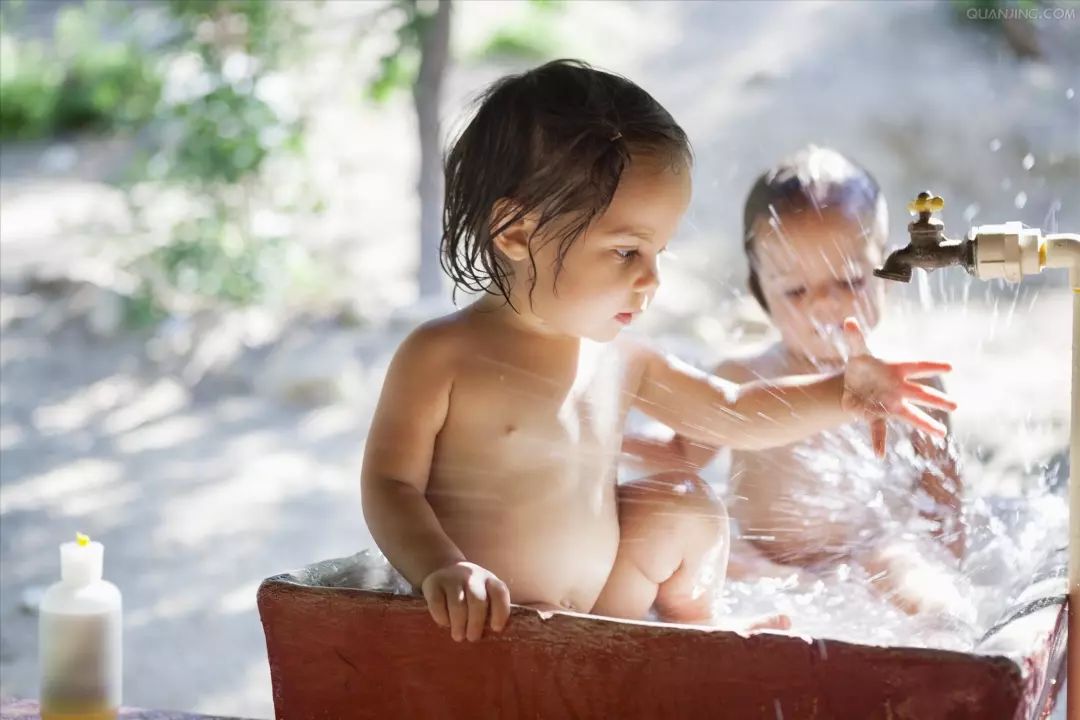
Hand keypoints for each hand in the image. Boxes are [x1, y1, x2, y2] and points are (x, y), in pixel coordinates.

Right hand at [420, 561, 510, 641]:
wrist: (443, 568)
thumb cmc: (468, 592)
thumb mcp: (484, 593)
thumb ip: (491, 609)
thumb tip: (494, 634)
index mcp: (489, 580)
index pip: (499, 593)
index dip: (500, 612)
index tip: (496, 629)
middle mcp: (472, 576)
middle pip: (477, 600)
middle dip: (476, 622)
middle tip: (472, 638)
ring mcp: (452, 578)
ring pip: (457, 604)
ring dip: (459, 624)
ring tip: (459, 636)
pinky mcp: (433, 583)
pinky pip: (437, 604)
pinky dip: (442, 617)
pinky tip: (445, 623)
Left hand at [840, 318, 955, 456]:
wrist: (854, 383)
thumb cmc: (862, 364)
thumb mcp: (858, 350)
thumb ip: (855, 337)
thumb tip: (849, 321)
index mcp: (896, 370)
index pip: (917, 367)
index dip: (932, 366)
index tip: (949, 367)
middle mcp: (898, 389)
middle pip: (920, 394)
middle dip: (936, 400)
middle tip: (955, 405)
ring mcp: (890, 404)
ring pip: (910, 415)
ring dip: (924, 424)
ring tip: (942, 433)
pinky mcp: (876, 416)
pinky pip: (879, 430)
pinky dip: (877, 442)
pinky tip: (878, 454)